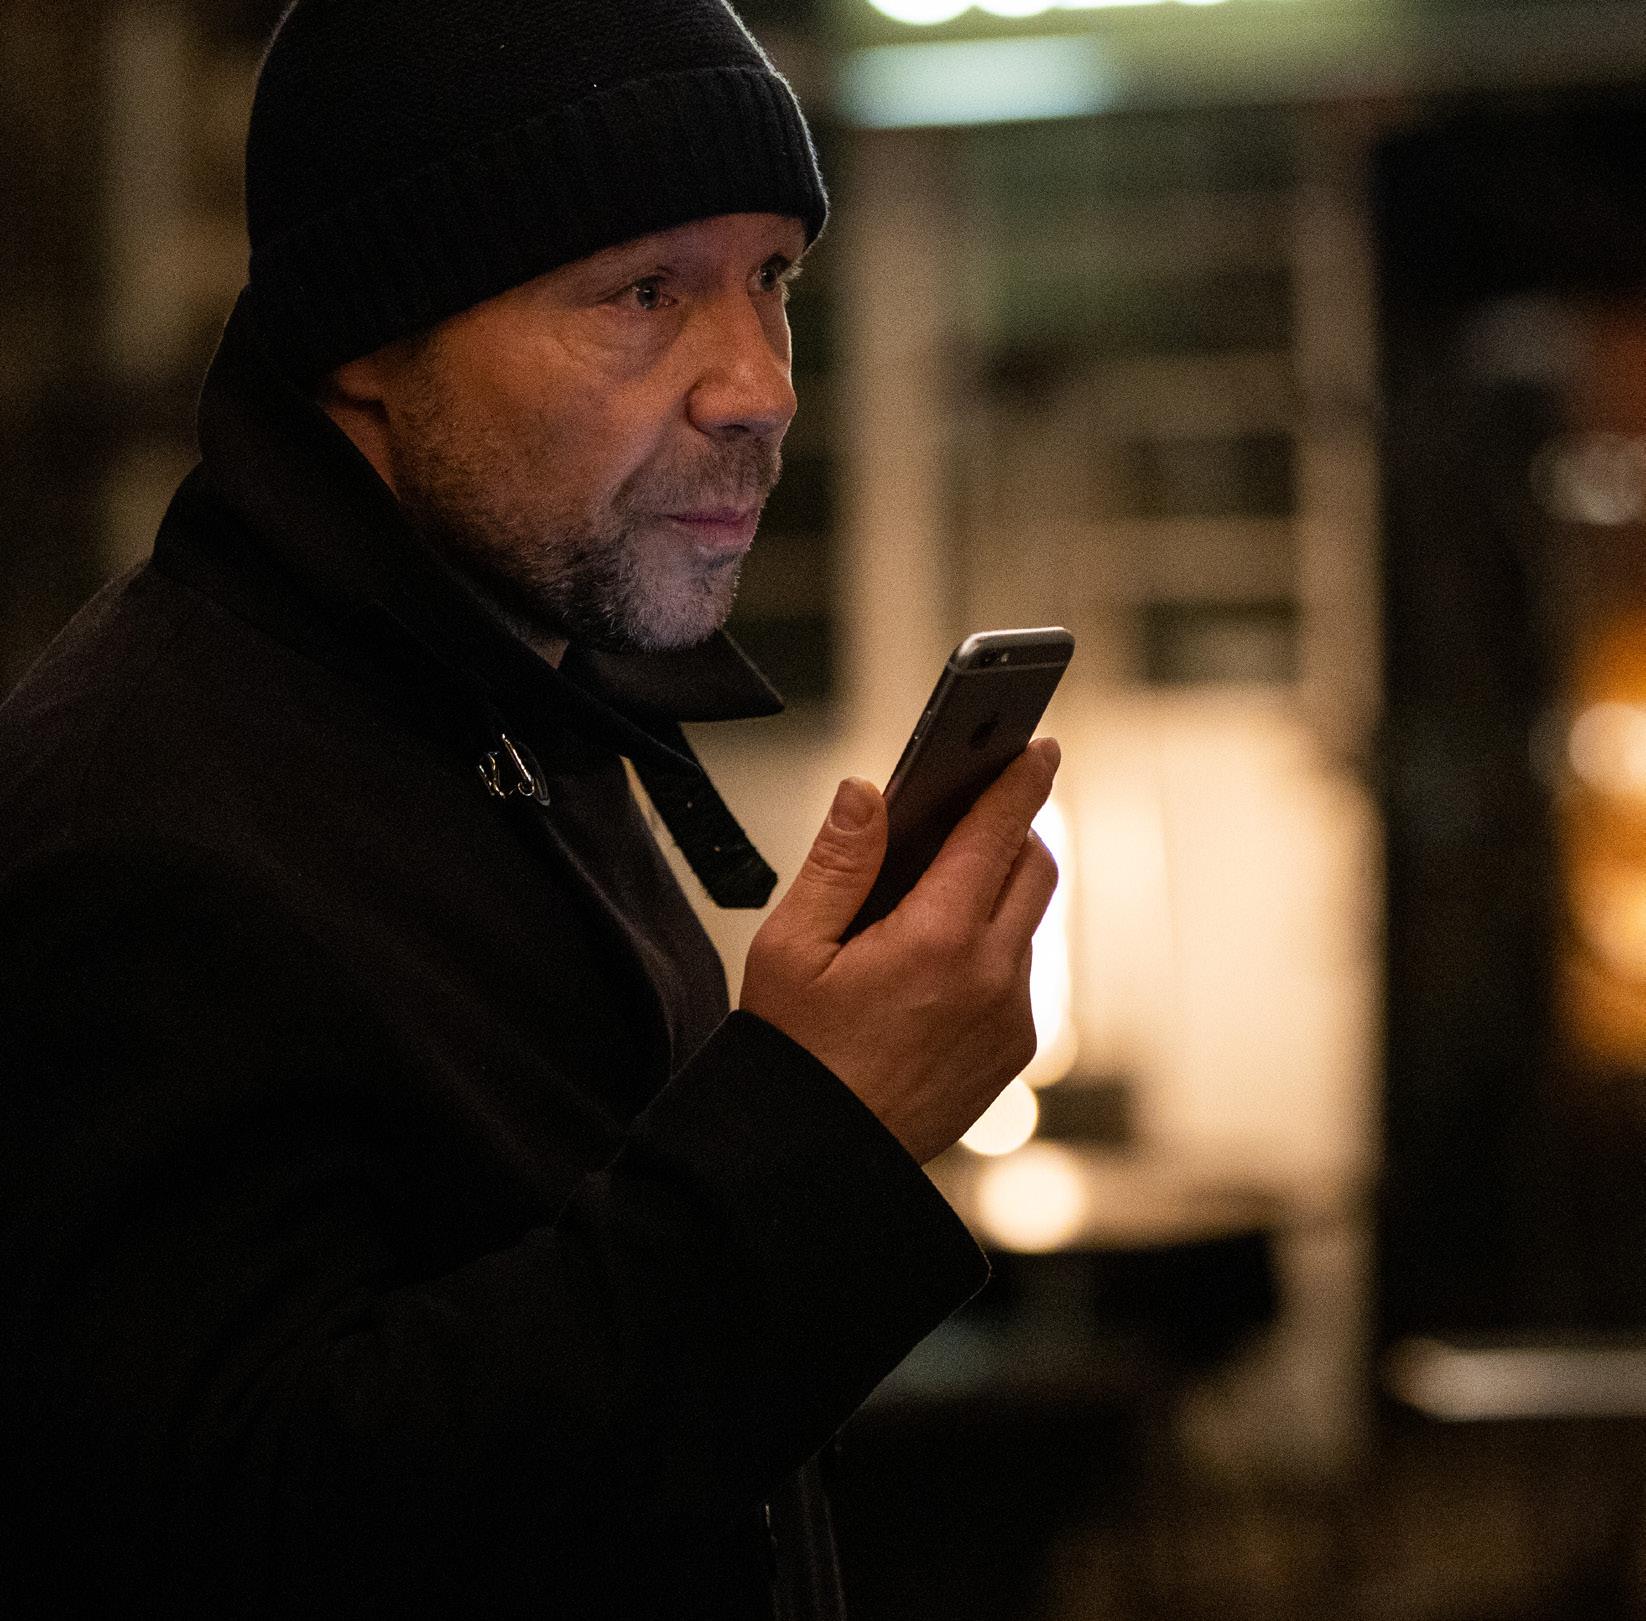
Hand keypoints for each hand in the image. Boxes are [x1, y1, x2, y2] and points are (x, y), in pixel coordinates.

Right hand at [739, 738, 1060, 1164]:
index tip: (1037, 746)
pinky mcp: (1012, 1052)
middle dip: (1013, 830)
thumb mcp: (791, 948)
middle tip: (973, 814)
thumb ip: (838, 861)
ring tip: (935, 893)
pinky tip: (934, 961)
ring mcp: (1011, 1020)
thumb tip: (867, 792)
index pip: (996, 833)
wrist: (818, 1160)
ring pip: (1028, 924)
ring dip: (996, 894)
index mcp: (935, 941)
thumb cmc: (793, 1054)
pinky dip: (991, 949)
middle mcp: (991, 979)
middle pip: (1035, 869)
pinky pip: (1018, 975)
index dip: (1019, 780)